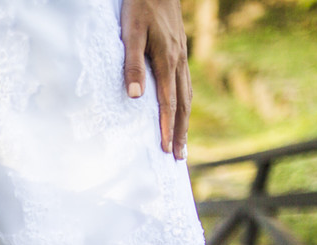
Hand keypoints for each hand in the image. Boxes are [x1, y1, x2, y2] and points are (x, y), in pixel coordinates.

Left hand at [121, 0, 190, 159]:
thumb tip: (135, 96)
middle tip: (179, 158)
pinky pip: (185, 84)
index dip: (168, 127)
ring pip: (187, 95)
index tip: (166, 149)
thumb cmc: (139, 6)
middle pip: (183, 104)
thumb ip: (131, 64)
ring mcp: (182, 57)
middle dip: (181, 132)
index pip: (168, 103)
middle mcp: (178, 62)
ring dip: (185, 121)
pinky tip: (180, 110)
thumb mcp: (130, 33)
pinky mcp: (180, 51)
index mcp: (167, 61)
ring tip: (182, 142)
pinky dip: (184, 103)